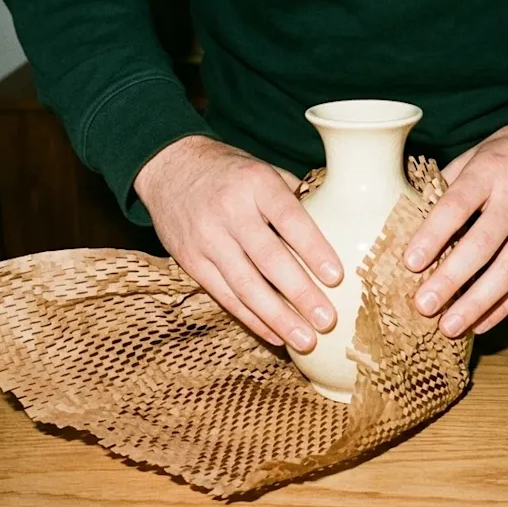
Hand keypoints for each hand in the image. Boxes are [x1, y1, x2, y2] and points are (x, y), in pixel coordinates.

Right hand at [135, 135, 342, 352]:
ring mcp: (207, 238)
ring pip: (245, 285)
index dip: (313, 248)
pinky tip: (275, 335)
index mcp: (255, 183)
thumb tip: (339, 226)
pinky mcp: (191, 261)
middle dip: (300, 293)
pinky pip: (224, 295)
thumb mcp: (263, 169)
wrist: (169, 166)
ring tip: (305, 340)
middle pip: (268, 259)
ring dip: (277, 317)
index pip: (289, 218)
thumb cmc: (230, 172)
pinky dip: (251, 318)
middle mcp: (229, 211)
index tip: (335, 276)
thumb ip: (295, 198)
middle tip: (326, 320)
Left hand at [404, 116, 507, 336]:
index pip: (457, 206)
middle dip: (451, 280)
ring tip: (450, 327)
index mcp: (491, 171)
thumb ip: (448, 183)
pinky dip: (506, 305)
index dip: (433, 235)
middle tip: (424, 306)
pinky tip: (482, 322)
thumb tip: (410, 213)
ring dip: (478, 304)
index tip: (410, 263)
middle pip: (483, 245)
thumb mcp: (479, 152)